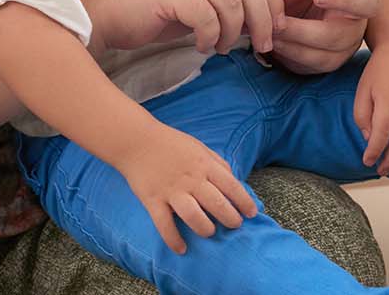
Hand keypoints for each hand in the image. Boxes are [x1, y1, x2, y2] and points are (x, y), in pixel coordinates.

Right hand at [91, 0, 283, 54]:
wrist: (103, 11)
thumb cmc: (152, 8)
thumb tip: (269, 14)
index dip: (269, 0)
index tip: (275, 26)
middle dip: (261, 19)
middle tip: (262, 44)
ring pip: (230, 2)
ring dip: (231, 32)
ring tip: (221, 47)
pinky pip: (206, 17)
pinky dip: (209, 36)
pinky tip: (201, 45)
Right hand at [113, 122, 258, 253]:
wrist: (137, 140)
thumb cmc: (171, 144)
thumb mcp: (199, 147)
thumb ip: (217, 163)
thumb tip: (233, 179)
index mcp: (204, 164)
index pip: (231, 186)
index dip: (244, 201)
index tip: (252, 213)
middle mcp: (191, 178)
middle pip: (216, 203)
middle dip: (230, 218)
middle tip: (235, 225)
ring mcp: (171, 190)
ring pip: (193, 215)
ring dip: (205, 228)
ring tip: (210, 231)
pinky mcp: (153, 200)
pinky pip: (164, 224)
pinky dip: (173, 239)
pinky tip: (181, 248)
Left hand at [263, 0, 381, 73]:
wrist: (290, 18)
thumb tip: (275, 9)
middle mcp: (359, 5)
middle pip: (368, 1)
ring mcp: (352, 35)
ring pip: (336, 36)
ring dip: (301, 32)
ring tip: (275, 26)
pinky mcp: (337, 58)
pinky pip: (320, 59)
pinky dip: (294, 51)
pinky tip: (277, 42)